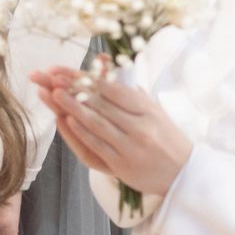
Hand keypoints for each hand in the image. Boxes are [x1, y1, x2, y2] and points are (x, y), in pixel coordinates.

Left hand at [40, 64, 191, 196]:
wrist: (185, 173)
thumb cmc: (166, 137)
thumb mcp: (152, 108)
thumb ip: (127, 88)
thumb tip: (102, 61)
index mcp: (147, 108)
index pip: (111, 88)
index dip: (85, 77)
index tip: (62, 70)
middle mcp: (139, 125)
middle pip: (100, 103)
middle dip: (72, 89)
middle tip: (49, 78)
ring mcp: (130, 146)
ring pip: (96, 123)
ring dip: (72, 107)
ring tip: (52, 94)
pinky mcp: (122, 166)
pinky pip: (97, 146)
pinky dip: (81, 133)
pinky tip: (66, 120)